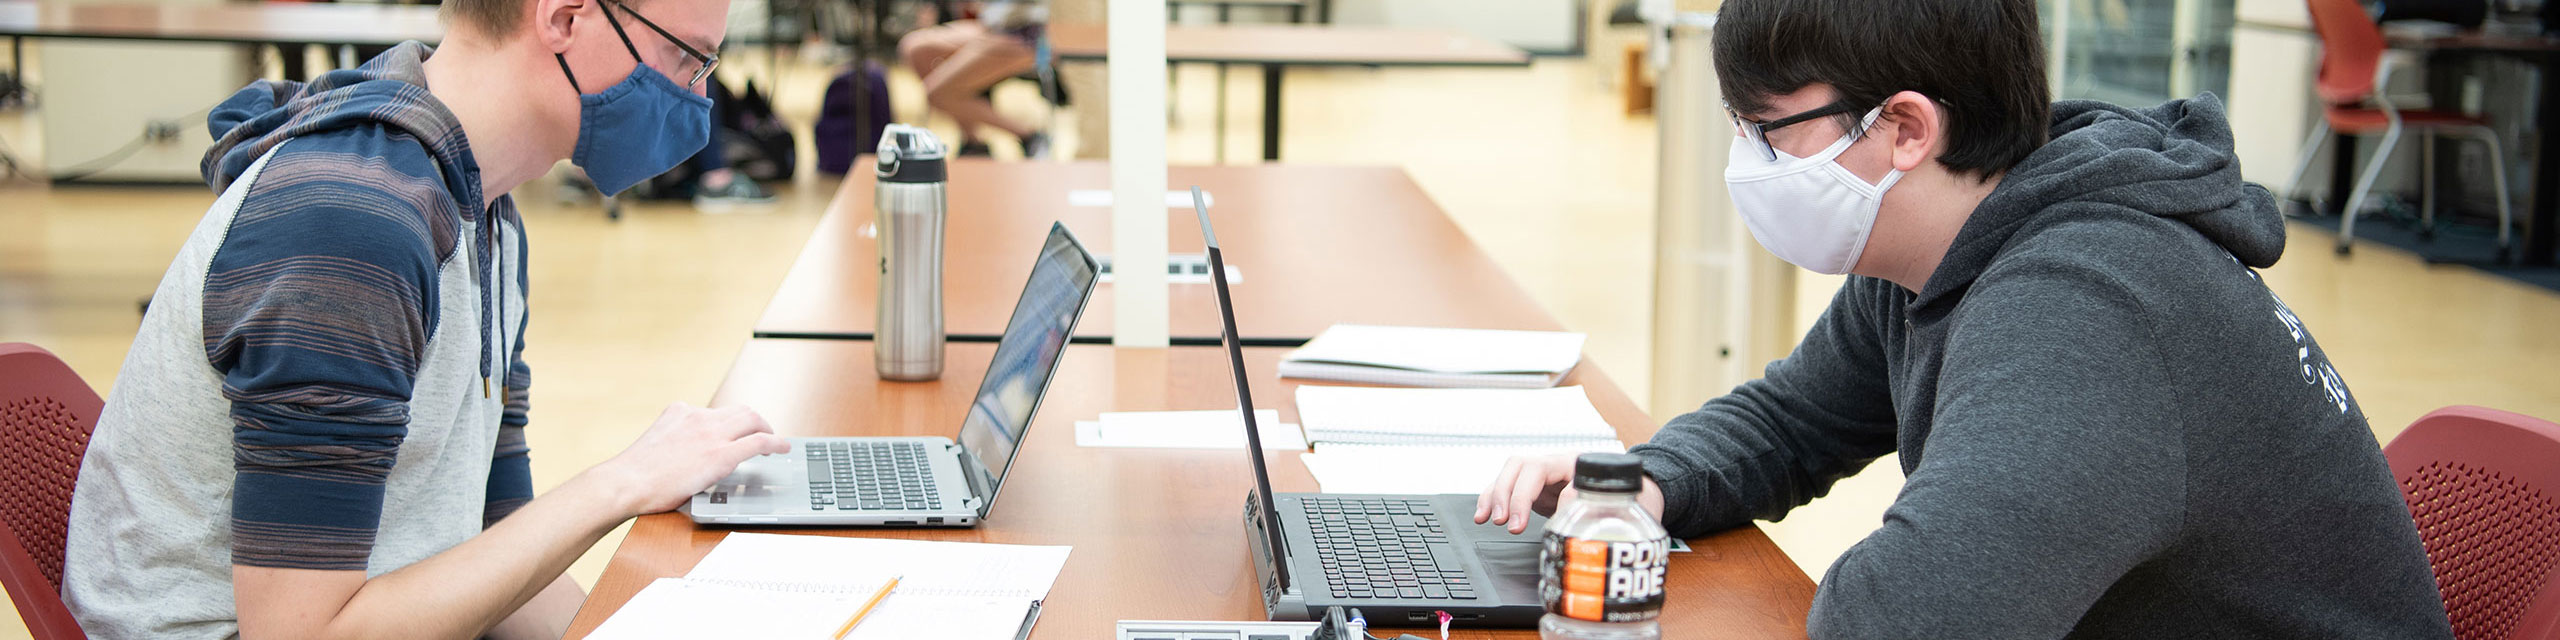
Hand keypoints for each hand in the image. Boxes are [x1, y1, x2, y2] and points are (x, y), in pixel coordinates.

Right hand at [584, 402, 791, 515]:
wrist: (625, 483)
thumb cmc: (634, 474)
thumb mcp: (656, 442)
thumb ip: (675, 440)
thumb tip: (686, 455)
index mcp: (680, 412)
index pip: (714, 411)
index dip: (730, 423)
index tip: (734, 430)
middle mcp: (698, 417)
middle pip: (739, 410)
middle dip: (754, 421)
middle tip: (761, 433)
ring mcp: (711, 433)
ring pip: (752, 420)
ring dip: (766, 429)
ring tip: (774, 441)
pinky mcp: (721, 454)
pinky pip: (758, 441)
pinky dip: (775, 442)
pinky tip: (782, 448)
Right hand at [1475, 453, 1669, 533]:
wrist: (1628, 494)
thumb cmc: (1622, 495)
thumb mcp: (1611, 498)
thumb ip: (1589, 499)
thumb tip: (1566, 503)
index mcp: (1573, 462)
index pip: (1540, 470)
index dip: (1527, 496)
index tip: (1522, 523)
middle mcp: (1554, 463)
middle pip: (1520, 465)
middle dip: (1507, 494)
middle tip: (1505, 521)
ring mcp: (1542, 474)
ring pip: (1509, 473)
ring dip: (1494, 495)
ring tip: (1487, 519)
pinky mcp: (1534, 487)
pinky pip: (1506, 487)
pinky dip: (1492, 499)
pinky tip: (1483, 515)